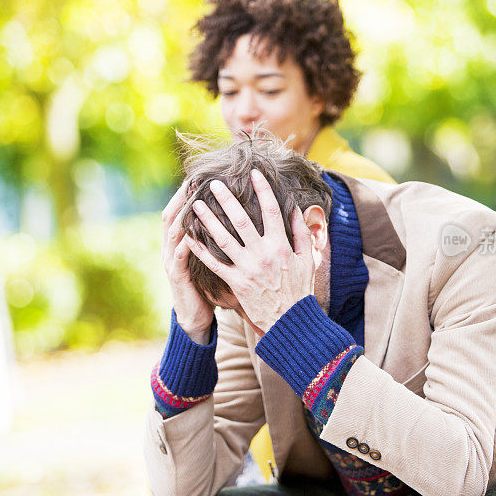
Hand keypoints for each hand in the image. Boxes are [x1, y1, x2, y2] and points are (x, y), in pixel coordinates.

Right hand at [161, 180, 213, 343]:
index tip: (198, 174)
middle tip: (193, 179)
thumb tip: (232, 215)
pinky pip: (181, 258)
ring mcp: (172, 262)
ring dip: (183, 216)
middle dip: (181, 197)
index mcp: (179, 241)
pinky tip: (192, 235)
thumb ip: (215, 237)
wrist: (194, 317)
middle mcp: (172, 248)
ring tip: (192, 200)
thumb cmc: (207, 285)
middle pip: (171, 215)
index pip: (179, 210)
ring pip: (173, 233)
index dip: (185, 192)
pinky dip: (186, 245)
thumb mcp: (209, 257)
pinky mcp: (178, 277)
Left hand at [184, 169, 315, 334]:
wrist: (290, 322)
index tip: (253, 173)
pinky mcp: (235, 283)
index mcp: (281, 245)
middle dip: (226, 199)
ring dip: (207, 220)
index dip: (262, 190)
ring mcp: (247, 268)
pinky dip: (200, 250)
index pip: (271, 210)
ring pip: (223, 239)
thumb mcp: (306, 259)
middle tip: (213, 184)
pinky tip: (189, 237)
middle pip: (241, 220)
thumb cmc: (300, 290)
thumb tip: (295, 208)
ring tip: (195, 205)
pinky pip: (214, 264)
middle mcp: (262, 254)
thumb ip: (301, 233)